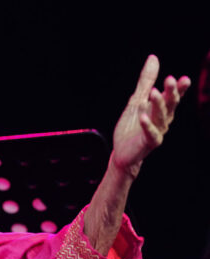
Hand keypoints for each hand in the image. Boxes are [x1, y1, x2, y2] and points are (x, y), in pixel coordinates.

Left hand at [111, 54, 190, 177]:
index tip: (183, 79)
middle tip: (170, 80)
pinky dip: (147, 124)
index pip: (173, 96)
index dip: (179, 89)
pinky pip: (150, 133)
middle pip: (170, 105)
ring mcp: (158, 131)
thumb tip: (153, 58)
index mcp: (162, 109)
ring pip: (161, 117)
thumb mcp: (137, 100)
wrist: (123, 152)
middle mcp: (163, 120)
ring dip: (158, 105)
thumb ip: (146, 81)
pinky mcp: (149, 142)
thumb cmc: (132, 126)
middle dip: (171, 93)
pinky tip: (143, 116)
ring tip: (154, 92)